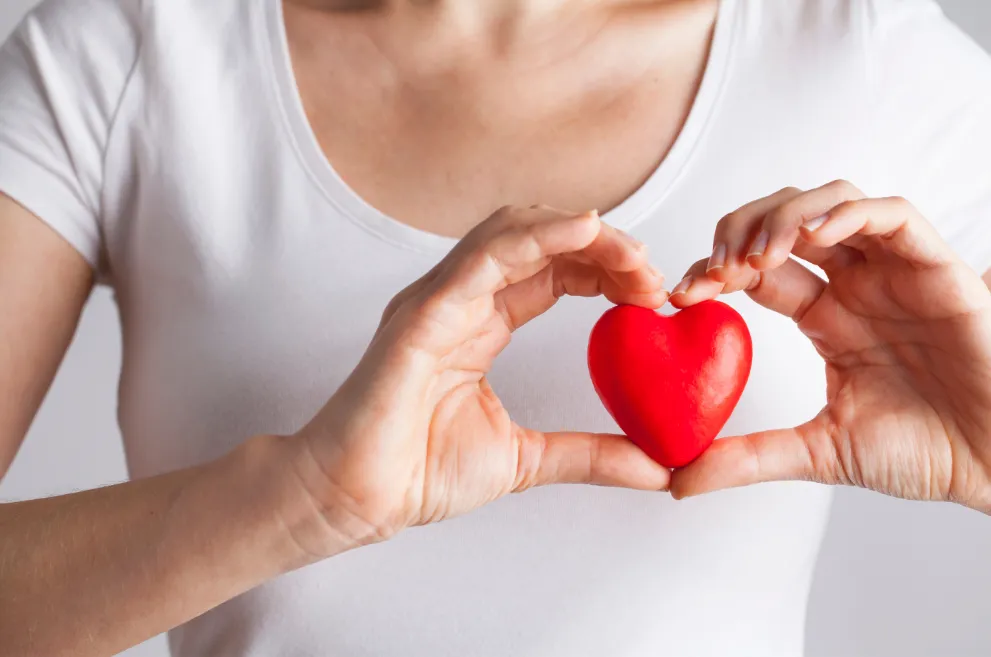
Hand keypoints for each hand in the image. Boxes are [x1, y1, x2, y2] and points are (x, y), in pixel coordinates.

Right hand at [290, 205, 669, 554]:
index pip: (553, 271)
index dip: (606, 270)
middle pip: (540, 241)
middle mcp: (461, 299)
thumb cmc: (419, 472)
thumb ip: (591, 455)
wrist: (357, 498)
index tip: (652, 293)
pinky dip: (537, 236)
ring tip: (631, 254)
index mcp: (481, 322)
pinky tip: (585, 231)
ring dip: (580, 233)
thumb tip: (658, 468)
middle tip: (653, 274)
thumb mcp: (528, 459)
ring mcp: (439, 299)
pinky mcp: (423, 312)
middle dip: (603, 246)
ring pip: (513, 231)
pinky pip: (484, 256)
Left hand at [668, 180, 990, 512]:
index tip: (681, 295)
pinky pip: (893, 216)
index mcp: (824, 316)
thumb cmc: (926, 450)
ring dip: (785, 218)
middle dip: (739, 234)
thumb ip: (748, 457)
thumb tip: (677, 482)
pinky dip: (850, 212)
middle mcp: (854, 284)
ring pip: (831, 203)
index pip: (755, 271)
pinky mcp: (936, 268)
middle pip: (782, 222)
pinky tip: (816, 235)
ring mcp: (893, 271)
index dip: (713, 271)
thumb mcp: (818, 451)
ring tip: (757, 255)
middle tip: (715, 270)